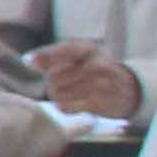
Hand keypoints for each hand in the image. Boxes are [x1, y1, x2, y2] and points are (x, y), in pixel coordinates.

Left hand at [27, 44, 145, 121]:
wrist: (129, 91)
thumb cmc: (98, 71)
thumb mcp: (83, 56)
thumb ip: (56, 56)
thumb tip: (27, 60)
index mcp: (93, 50)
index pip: (65, 49)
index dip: (44, 55)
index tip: (28, 61)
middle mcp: (98, 66)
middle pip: (56, 74)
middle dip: (51, 80)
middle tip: (58, 83)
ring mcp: (100, 86)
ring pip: (59, 92)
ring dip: (56, 95)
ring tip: (65, 93)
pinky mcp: (99, 104)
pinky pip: (67, 106)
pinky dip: (63, 106)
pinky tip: (68, 103)